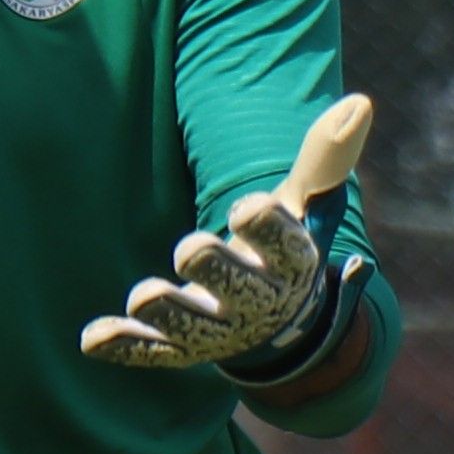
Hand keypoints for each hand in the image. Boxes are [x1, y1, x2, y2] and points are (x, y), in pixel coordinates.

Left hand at [80, 96, 373, 380]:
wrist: (277, 324)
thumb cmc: (282, 245)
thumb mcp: (305, 201)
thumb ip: (324, 155)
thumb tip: (359, 101)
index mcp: (292, 264)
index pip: (286, 248)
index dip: (267, 228)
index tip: (249, 205)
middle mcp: (258, 303)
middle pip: (237, 289)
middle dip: (215, 269)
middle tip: (191, 247)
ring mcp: (218, 330)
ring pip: (192, 328)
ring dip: (169, 313)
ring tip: (146, 295)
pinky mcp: (180, 348)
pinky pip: (152, 352)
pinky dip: (126, 347)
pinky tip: (94, 338)